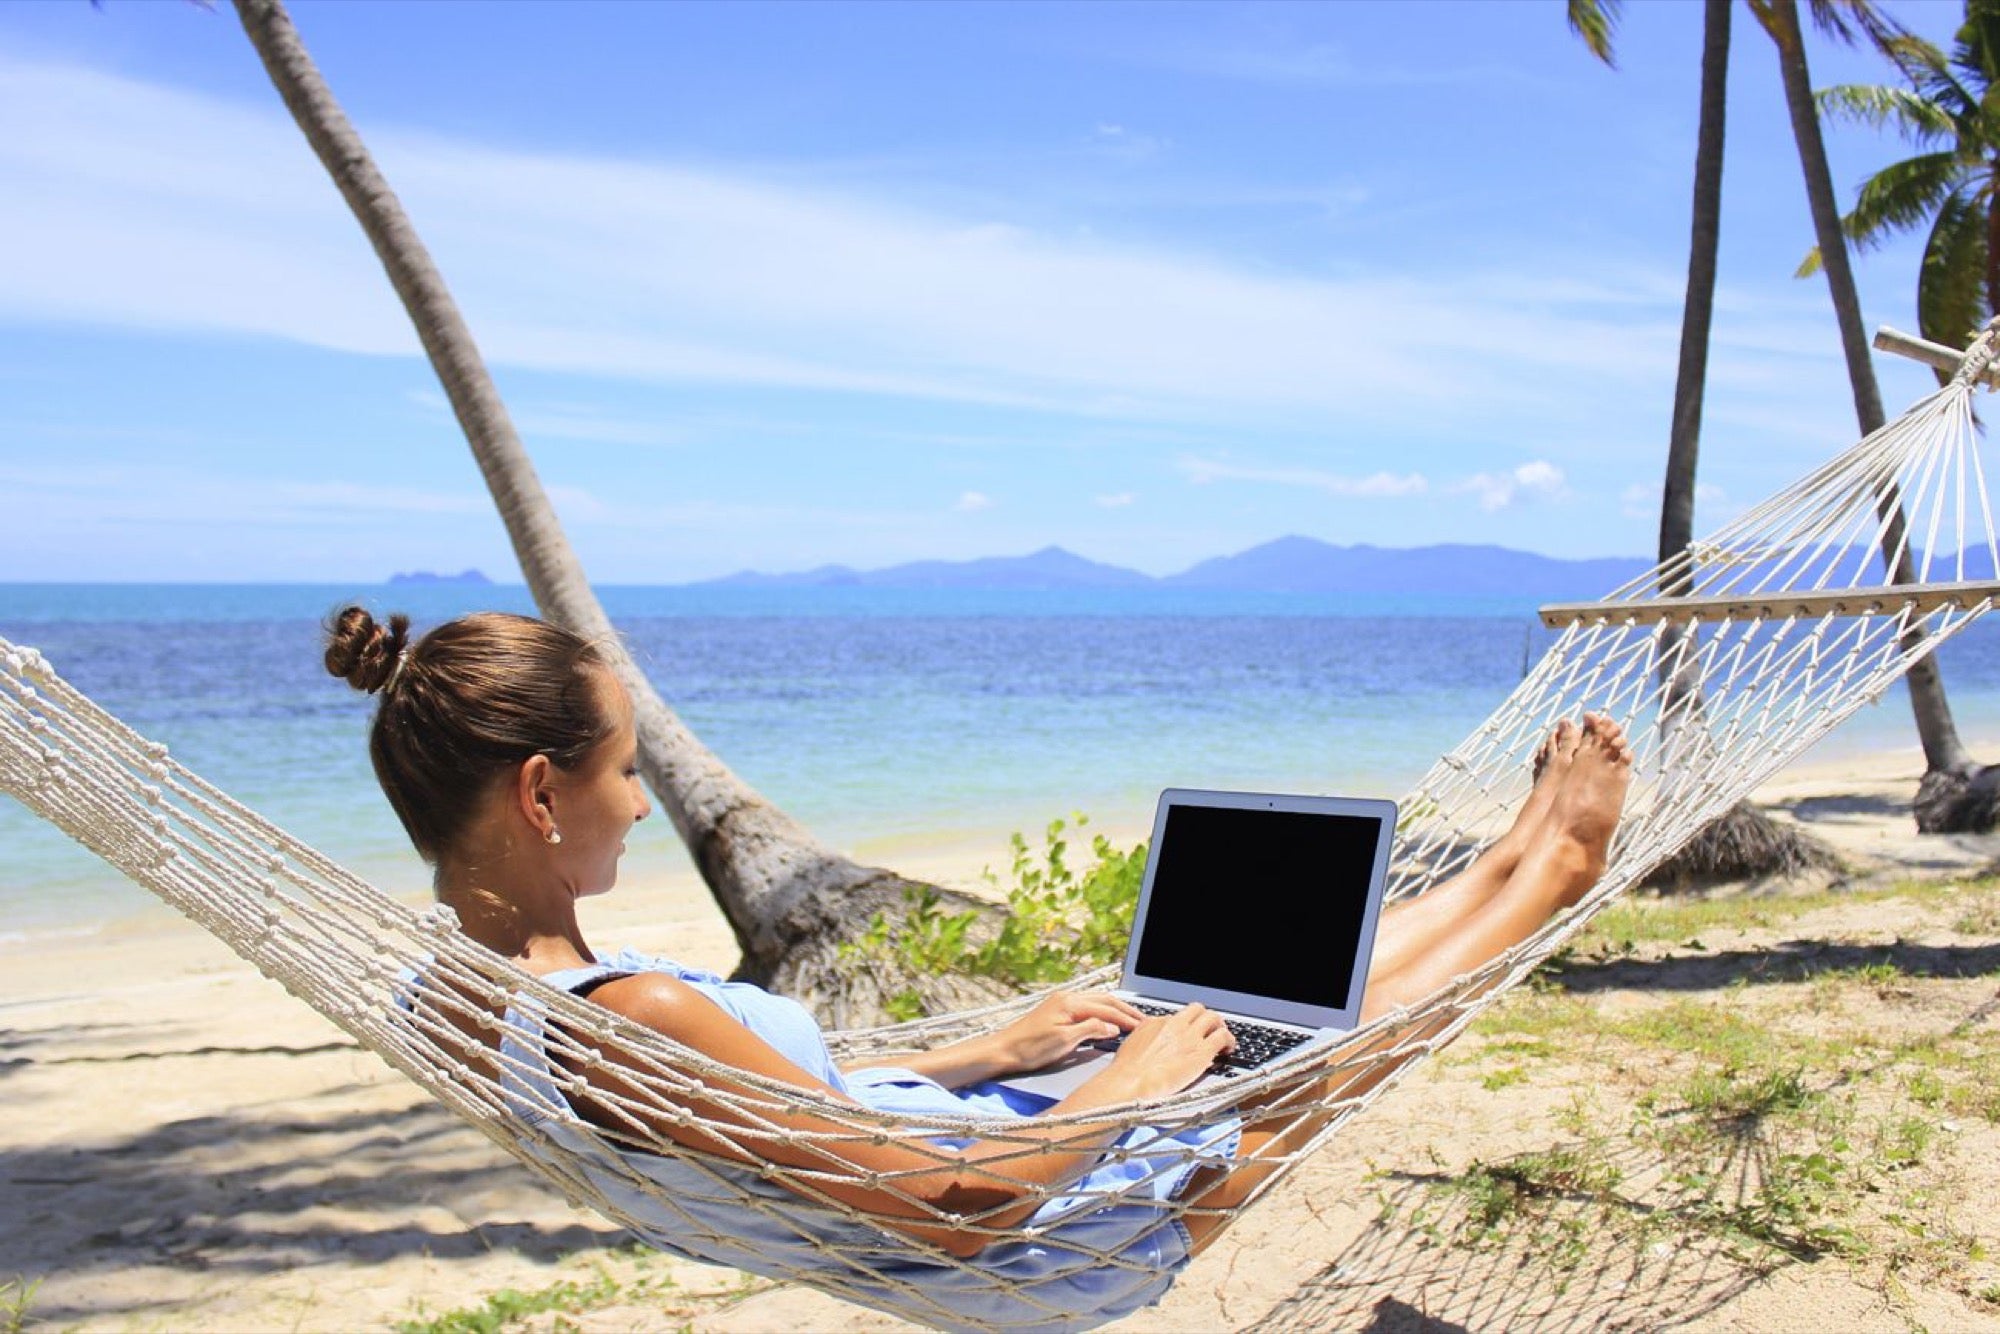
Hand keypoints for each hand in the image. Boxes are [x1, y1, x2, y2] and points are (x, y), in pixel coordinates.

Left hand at [991, 991, 1144, 1073]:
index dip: (1125, 1018)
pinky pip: (1086, 1006)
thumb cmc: (1030, 1048)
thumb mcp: (1064, 1041)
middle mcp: (1066, 998)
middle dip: (1124, 1010)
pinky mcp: (1056, 1010)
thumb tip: (1112, 1027)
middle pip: (1103, 1000)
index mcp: (1070, 1003)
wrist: (1004, 1050)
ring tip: (1129, 1019)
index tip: (1141, 1026)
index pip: (1105, 1008)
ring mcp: (1060, 1003)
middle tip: (1142, 1020)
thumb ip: (1090, 1030)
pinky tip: (1106, 1019)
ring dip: (1113, 1009)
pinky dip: (1101, 1011)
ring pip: (1095, 1001)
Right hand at [1096, 1003, 1233, 1100]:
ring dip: (1219, 1026)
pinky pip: (1222, 1036)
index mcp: (1155, 1022)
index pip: (1178, 1017)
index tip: (1188, 1035)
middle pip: (1197, 1009)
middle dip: (1205, 1018)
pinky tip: (1228, 1048)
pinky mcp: (1201, 1051)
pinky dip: (1229, 1040)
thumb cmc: (1127, 1071)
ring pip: (1212, 1017)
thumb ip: (1145, 1039)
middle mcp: (1174, 1024)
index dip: (1186, 1026)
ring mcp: (1189, 1036)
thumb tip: (1149, 1043)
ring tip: (1222, 1037)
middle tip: (1210, 1029)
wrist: (1131, 1081)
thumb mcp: (1131, 1045)